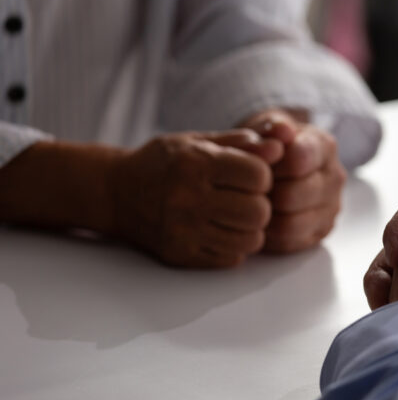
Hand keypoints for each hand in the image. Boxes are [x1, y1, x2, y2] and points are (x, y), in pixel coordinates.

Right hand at [109, 130, 281, 267]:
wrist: (114, 194)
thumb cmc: (163, 163)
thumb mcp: (198, 141)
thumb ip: (242, 143)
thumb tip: (280, 148)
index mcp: (196, 164)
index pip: (258, 176)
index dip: (262, 175)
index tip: (250, 175)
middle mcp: (188, 198)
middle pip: (259, 212)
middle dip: (260, 204)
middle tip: (245, 198)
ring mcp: (184, 231)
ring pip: (250, 240)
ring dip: (250, 229)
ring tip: (235, 216)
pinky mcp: (181, 255)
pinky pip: (231, 258)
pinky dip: (233, 246)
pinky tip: (219, 230)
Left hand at [241, 109, 346, 252]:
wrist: (276, 163)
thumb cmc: (268, 144)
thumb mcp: (265, 127)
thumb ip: (270, 127)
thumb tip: (281, 132)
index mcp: (324, 147)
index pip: (297, 160)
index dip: (267, 165)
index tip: (250, 164)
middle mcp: (334, 178)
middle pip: (292, 196)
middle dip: (263, 193)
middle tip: (243, 189)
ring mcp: (330, 208)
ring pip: (290, 224)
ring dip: (263, 216)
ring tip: (248, 204)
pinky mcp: (319, 233)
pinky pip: (288, 242)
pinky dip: (267, 234)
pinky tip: (257, 218)